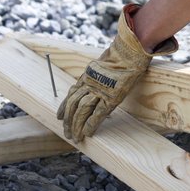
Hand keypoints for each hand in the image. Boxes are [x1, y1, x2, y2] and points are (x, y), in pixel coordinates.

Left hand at [57, 4, 176, 141]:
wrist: (129, 53)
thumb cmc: (120, 57)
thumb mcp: (101, 64)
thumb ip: (94, 75)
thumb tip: (90, 82)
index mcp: (86, 77)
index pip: (70, 95)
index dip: (63, 108)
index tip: (59, 117)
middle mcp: (89, 84)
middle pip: (73, 105)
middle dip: (68, 121)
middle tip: (67, 133)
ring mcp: (99, 91)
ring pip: (82, 111)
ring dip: (77, 126)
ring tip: (75, 137)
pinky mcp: (111, 97)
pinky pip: (98, 113)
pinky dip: (91, 124)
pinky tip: (88, 133)